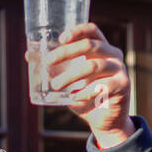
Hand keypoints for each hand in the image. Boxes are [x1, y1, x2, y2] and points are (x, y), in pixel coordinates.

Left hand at [36, 23, 132, 147]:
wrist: (104, 121)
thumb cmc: (85, 96)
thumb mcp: (68, 81)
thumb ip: (55, 69)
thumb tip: (28, 56)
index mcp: (101, 49)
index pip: (92, 31)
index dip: (77, 30)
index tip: (60, 39)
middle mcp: (112, 55)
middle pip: (90, 45)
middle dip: (66, 52)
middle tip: (48, 61)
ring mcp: (120, 69)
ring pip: (93, 66)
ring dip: (71, 75)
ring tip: (55, 85)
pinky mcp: (123, 85)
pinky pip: (102, 86)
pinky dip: (85, 92)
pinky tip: (74, 97)